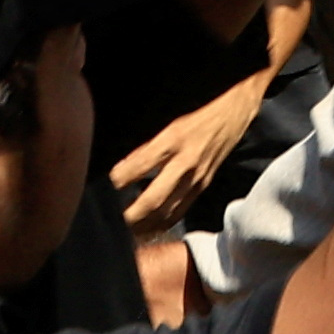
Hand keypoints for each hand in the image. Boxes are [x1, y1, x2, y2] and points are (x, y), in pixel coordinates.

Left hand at [110, 69, 269, 230]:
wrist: (238, 104)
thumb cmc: (200, 103)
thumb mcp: (170, 114)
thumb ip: (147, 139)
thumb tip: (120, 161)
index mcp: (172, 139)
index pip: (138, 166)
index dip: (116, 181)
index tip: (96, 189)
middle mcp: (185, 162)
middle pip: (152, 200)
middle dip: (128, 215)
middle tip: (106, 221)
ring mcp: (197, 177)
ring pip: (166, 211)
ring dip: (143, 225)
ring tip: (122, 231)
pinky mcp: (204, 184)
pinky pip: (181, 210)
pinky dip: (162, 222)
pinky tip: (147, 227)